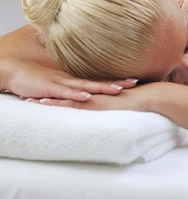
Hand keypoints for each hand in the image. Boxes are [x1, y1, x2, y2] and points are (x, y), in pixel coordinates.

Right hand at [2, 57, 137, 101]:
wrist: (13, 71)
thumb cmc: (32, 79)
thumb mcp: (53, 84)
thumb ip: (66, 88)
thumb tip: (81, 94)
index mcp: (72, 79)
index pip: (97, 80)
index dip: (114, 80)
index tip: (133, 79)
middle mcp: (70, 79)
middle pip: (97, 81)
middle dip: (116, 82)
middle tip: (136, 82)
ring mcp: (60, 83)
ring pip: (85, 86)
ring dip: (101, 87)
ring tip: (118, 90)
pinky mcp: (50, 88)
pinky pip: (65, 92)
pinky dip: (76, 94)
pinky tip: (87, 97)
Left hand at [31, 81, 162, 110]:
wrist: (149, 97)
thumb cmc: (141, 99)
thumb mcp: (124, 102)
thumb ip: (116, 102)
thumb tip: (112, 106)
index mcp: (96, 93)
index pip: (73, 91)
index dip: (58, 91)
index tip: (44, 92)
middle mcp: (91, 93)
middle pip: (64, 93)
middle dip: (46, 94)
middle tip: (29, 93)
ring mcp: (92, 97)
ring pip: (63, 98)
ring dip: (46, 100)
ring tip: (28, 100)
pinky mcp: (94, 104)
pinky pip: (71, 104)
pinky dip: (57, 104)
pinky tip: (43, 105)